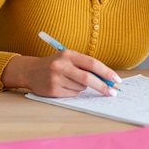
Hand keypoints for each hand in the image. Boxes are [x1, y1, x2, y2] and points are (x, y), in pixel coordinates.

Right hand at [2, 50, 121, 97]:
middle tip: (113, 92)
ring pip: (81, 87)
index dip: (106, 72)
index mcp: (68, 54)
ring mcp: (55, 78)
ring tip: (72, 80)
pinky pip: (73, 94)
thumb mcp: (70, 59)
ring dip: (84, 87)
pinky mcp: (52, 90)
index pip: (92, 63)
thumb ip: (87, 66)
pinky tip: (65, 86)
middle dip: (102, 86)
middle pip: (88, 78)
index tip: (117, 80)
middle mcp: (61, 65)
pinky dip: (75, 92)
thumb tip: (108, 79)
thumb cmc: (57, 64)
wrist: (31, 71)